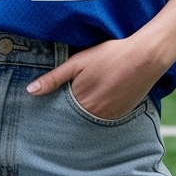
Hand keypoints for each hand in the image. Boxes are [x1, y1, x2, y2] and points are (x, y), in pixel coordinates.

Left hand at [26, 37, 161, 120]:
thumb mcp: (77, 62)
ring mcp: (110, 117)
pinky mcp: (122, 114)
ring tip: (86, 100)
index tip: (45, 112)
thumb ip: (53, 78)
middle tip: (66, 105)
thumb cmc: (110, 55)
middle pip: (74, 119)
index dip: (54, 111)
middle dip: (67, 115)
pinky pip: (104, 119)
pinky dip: (99, 113)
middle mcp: (95, 115)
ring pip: (89, 120)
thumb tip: (30, 91)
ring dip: (83, 115)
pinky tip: (100, 99)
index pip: (60, 114)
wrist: (145, 57)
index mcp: (81, 102)